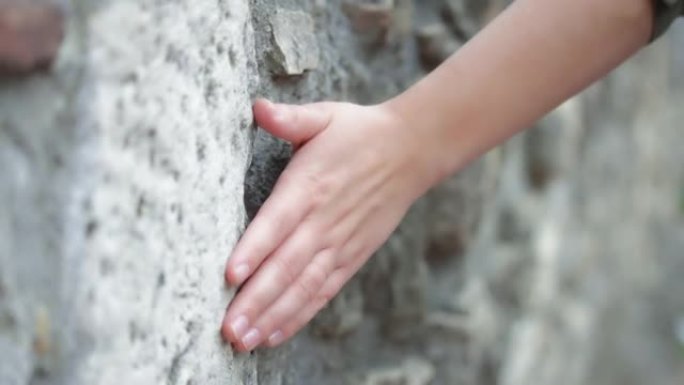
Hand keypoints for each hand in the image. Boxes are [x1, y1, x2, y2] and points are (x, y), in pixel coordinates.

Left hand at [221, 99, 437, 351]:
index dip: (254, 249)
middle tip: (228, 329)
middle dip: (255, 300)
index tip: (230, 275)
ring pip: (302, 287)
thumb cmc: (359, 132)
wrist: (410, 151)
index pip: (277, 221)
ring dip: (273, 316)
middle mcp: (323, 220)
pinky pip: (323, 292)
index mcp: (310, 185)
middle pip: (286, 266)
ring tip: (244, 342)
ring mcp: (339, 243)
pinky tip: (276, 334)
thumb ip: (289, 118)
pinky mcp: (352, 257)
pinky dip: (300, 315)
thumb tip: (256, 107)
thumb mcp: (324, 116)